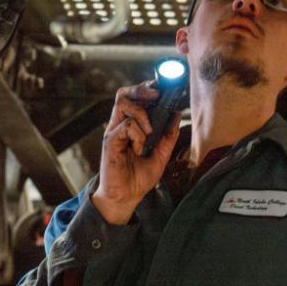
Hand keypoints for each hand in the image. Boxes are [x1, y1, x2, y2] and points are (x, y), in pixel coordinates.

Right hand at [91, 81, 180, 224]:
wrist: (126, 199)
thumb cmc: (138, 179)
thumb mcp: (161, 156)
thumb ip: (168, 137)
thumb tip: (176, 115)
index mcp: (130, 126)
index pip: (134, 98)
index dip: (146, 88)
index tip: (161, 87)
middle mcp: (119, 125)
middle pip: (124, 93)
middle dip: (141, 89)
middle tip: (156, 94)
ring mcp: (113, 132)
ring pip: (123, 103)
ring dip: (141, 113)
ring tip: (150, 130)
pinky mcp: (110, 141)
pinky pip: (127, 126)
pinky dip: (138, 134)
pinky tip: (139, 149)